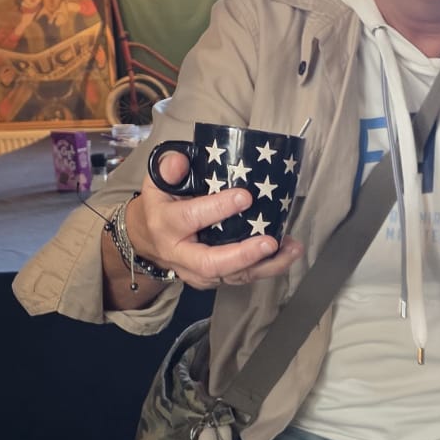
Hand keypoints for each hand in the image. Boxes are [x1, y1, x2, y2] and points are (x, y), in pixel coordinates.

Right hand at [125, 148, 304, 290]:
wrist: (149, 238)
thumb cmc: (161, 204)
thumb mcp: (157, 181)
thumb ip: (169, 169)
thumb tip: (181, 161)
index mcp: (166, 224)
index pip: (191, 218)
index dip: (218, 208)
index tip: (245, 196)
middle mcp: (180, 254)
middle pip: (210, 263)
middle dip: (243, 255)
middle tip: (269, 242)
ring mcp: (197, 271)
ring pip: (232, 276)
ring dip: (265, 265)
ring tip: (291, 249)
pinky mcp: (214, 278)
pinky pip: (241, 277)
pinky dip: (267, 267)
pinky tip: (287, 253)